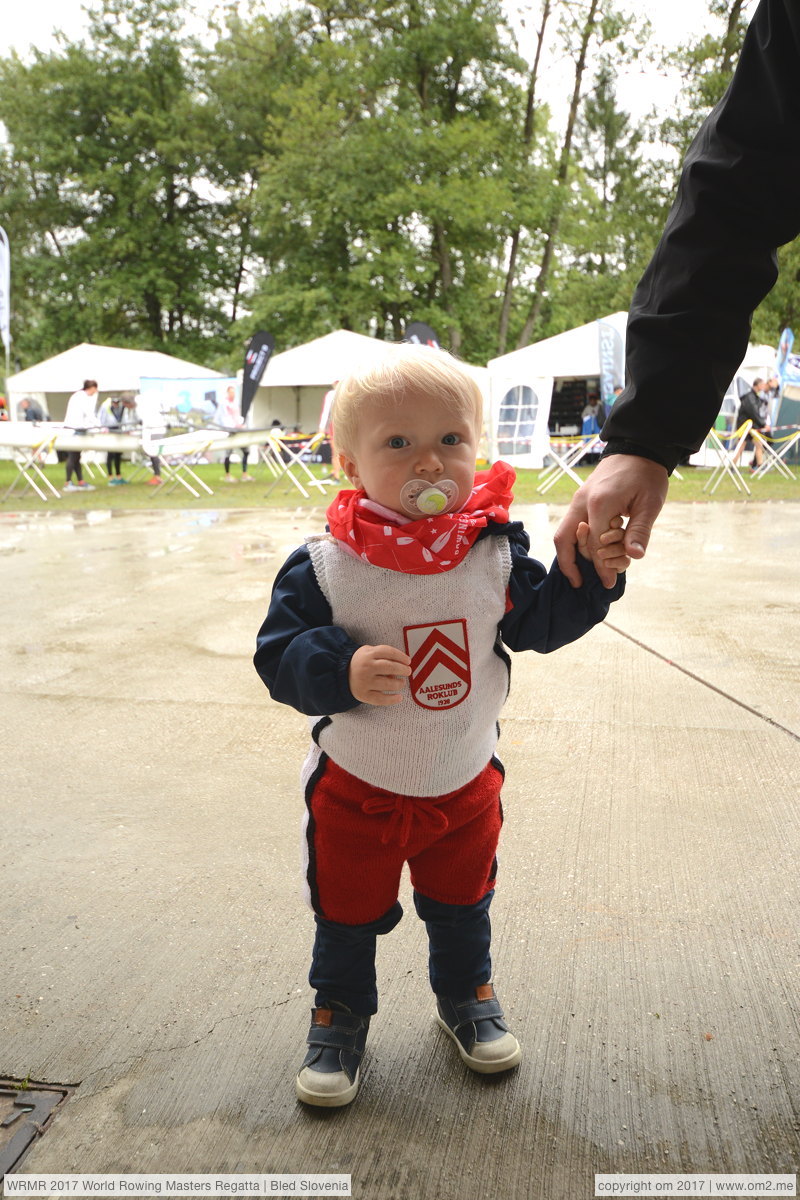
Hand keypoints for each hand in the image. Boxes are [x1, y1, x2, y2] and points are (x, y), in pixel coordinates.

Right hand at [348, 644, 411, 705]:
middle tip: (408, 671)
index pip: (388, 652)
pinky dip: (392, 699)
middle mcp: (366, 667)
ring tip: (401, 683)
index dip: (400, 656)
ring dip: (398, 684)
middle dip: (402, 669)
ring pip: (387, 684)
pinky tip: (399, 697)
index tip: (408, 661)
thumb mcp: (369, 653)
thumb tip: (401, 666)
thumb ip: (383, 656)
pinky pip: (380, 699)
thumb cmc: (361, 663)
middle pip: (389, 667)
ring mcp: (364, 682)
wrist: (341, 673)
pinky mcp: (363, 694)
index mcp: (368, 654)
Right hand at [555, 455, 668, 588]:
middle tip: (586, 582)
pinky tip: (589, 553)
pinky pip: (571, 526)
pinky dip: (577, 543)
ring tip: (591, 569)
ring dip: (576, 554)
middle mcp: (581, 503)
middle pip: (564, 541)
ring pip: (565, 534)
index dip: (601, 567)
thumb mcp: (650, 503)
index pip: (594, 545)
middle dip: (573, 565)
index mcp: (600, 503)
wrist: (637, 448)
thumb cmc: (646, 474)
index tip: (610, 584)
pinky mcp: (581, 500)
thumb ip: (639, 531)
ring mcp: (578, 500)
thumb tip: (634, 557)